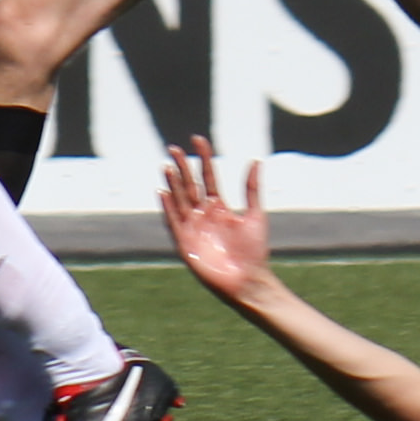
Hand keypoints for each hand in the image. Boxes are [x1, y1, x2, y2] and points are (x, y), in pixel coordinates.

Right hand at [160, 139, 277, 306]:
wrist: (248, 280)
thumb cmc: (254, 251)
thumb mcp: (256, 215)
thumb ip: (252, 188)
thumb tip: (256, 161)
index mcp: (219, 207)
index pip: (208, 177)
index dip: (203, 158)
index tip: (198, 140)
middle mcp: (203, 215)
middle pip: (189, 185)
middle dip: (182, 167)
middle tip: (173, 149)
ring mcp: (193, 228)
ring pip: (179, 200)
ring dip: (173, 184)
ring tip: (167, 166)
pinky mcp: (185, 242)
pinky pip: (174, 222)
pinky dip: (168, 207)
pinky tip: (163, 192)